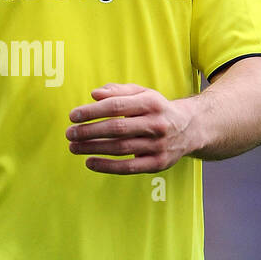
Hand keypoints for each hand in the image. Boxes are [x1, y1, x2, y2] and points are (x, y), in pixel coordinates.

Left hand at [65, 82, 199, 174]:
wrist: (191, 128)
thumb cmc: (157, 109)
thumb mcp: (143, 93)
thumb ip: (118, 91)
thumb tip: (94, 94)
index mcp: (152, 103)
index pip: (117, 106)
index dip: (92, 111)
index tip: (73, 116)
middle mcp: (156, 124)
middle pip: (117, 128)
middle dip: (89, 131)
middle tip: (69, 133)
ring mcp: (158, 146)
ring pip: (120, 148)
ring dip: (93, 148)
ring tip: (73, 147)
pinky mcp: (158, 164)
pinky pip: (129, 168)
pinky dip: (107, 166)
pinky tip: (89, 162)